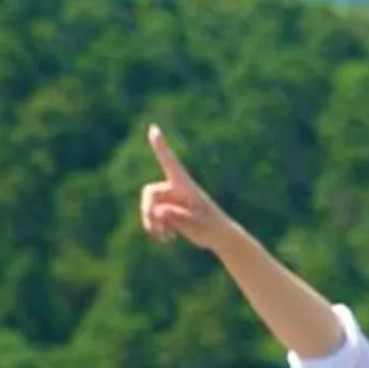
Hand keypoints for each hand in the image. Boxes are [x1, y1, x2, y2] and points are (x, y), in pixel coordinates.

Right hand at [138, 125, 239, 253]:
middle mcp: (175, 190)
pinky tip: (168, 239)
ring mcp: (171, 201)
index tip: (153, 128)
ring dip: (152, 223)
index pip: (170, 163)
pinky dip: (157, 228)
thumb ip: (179, 218)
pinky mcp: (170, 213)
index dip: (161, 147)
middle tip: (154, 230)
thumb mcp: (197, 224)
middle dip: (148, 210)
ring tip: (164, 238)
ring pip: (150, 208)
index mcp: (185, 185)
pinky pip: (153, 218)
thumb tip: (160, 212)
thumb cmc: (213, 228)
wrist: (220, 237)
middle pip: (150, 192)